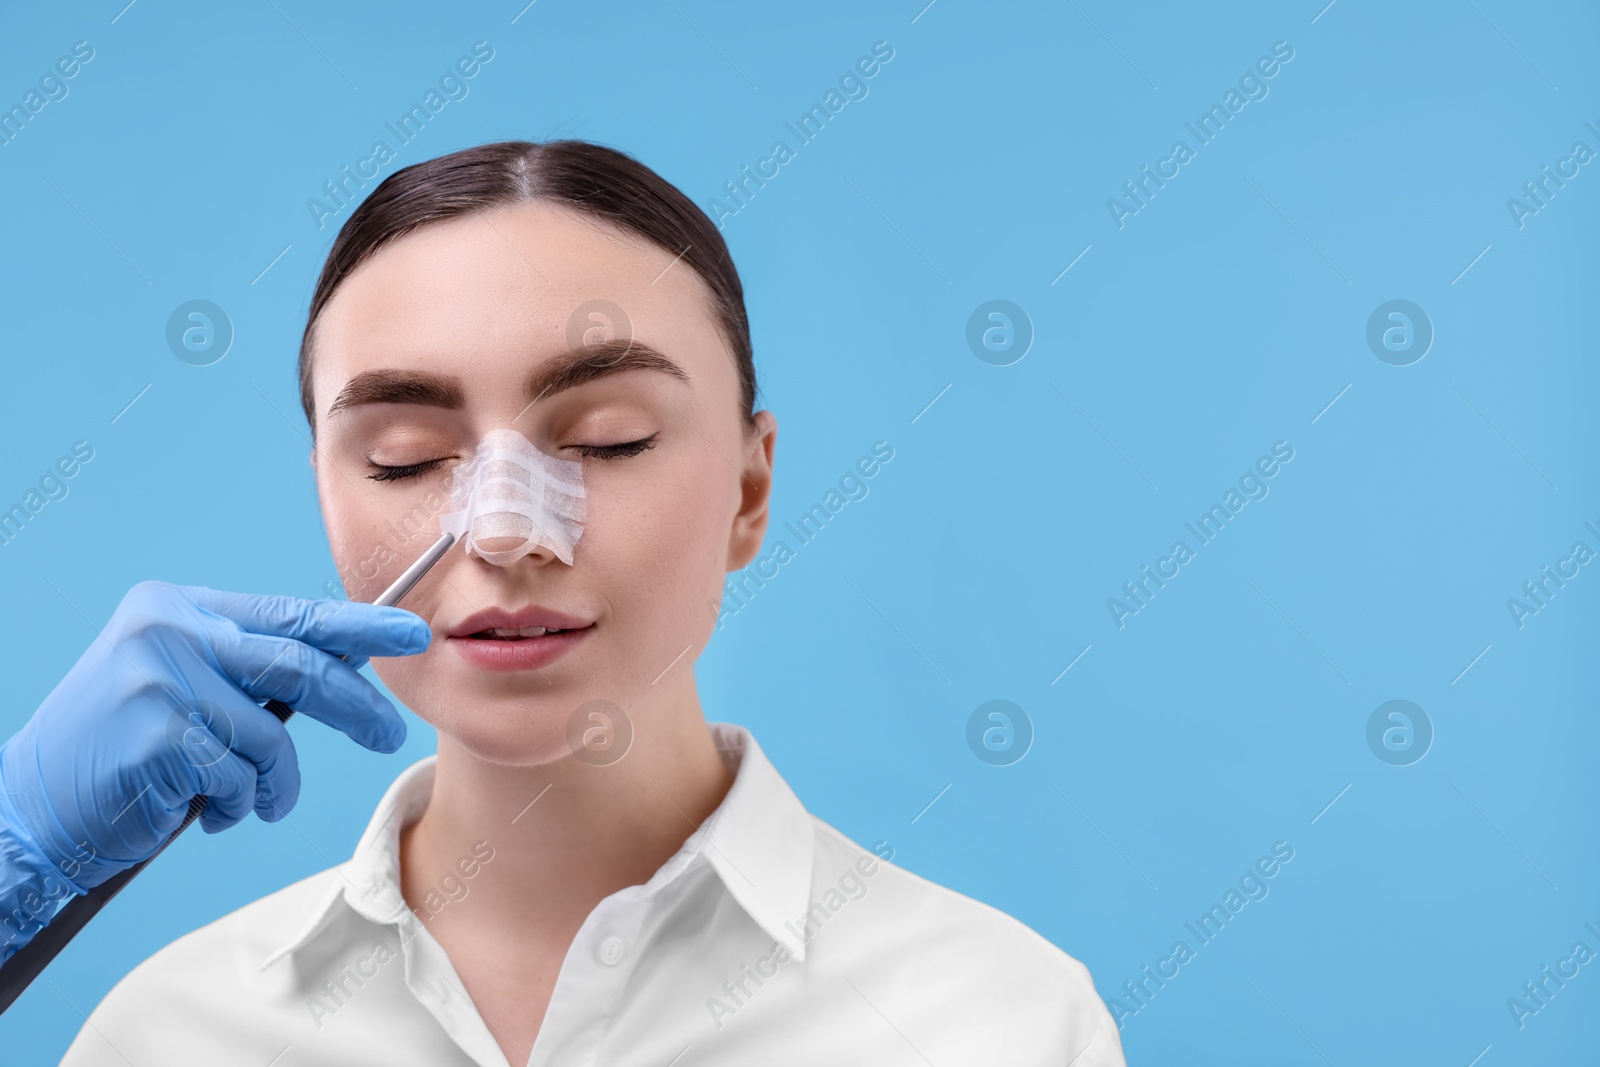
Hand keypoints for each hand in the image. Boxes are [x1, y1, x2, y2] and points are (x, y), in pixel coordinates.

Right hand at [0, 581, 430, 892]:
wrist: (27, 811)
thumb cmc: (120, 756)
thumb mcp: (183, 689)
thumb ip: (248, 669)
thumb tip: (344, 660)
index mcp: (177, 607)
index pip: (288, 613)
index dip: (358, 625)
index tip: (413, 630)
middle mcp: (166, 630)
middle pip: (297, 665)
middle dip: (356, 705)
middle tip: (389, 735)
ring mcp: (158, 680)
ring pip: (272, 737)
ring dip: (273, 786)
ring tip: (246, 803)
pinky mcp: (157, 735)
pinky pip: (240, 778)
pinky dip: (237, 806)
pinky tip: (200, 811)